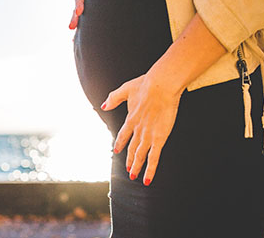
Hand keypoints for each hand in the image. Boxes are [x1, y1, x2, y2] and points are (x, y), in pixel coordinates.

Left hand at [100, 71, 183, 185]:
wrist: (160, 86)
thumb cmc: (146, 85)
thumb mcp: (126, 89)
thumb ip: (114, 98)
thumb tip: (103, 106)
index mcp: (130, 118)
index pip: (123, 135)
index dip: (120, 143)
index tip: (117, 150)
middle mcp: (137, 129)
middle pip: (132, 148)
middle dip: (129, 160)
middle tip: (128, 169)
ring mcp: (148, 135)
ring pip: (140, 156)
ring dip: (136, 167)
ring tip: (134, 176)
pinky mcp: (159, 138)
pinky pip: (154, 158)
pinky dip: (150, 170)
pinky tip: (147, 179)